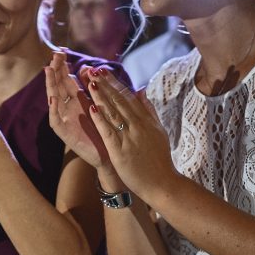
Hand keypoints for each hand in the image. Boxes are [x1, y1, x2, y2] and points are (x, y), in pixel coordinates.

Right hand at [45, 52, 109, 168]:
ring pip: (54, 99)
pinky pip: (56, 120)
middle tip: (54, 55)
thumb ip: (92, 88)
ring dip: (51, 85)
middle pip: (59, 85)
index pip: (66, 79)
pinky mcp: (65, 134)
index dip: (63, 66)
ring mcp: (64, 120)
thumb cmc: (104, 130)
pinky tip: (54, 99)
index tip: (62, 51)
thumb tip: (90, 69)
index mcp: (76, 100)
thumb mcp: (98, 104)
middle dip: (56, 70)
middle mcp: (68, 108)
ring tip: (48, 71)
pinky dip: (54, 110)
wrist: (109, 155)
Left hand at [84, 69, 175, 198]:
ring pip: (113, 113)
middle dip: (106, 85)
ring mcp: (130, 138)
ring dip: (101, 97)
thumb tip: (141, 91)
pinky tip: (91, 107)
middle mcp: (138, 126)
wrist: (163, 184)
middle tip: (94, 70)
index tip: (104, 71)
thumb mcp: (158, 131)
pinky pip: (109, 131)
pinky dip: (100, 119)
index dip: (115, 83)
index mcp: (146, 121)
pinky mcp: (121, 151)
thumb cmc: (159, 160)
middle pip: (119, 101)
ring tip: (90, 82)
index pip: (128, 97)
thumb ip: (149, 111)